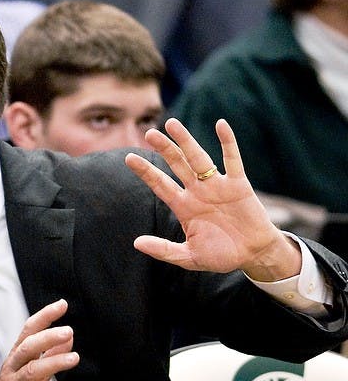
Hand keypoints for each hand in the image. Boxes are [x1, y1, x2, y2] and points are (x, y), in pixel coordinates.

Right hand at [0, 299, 76, 380]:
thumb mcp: (32, 373)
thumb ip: (49, 356)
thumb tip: (69, 337)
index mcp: (16, 358)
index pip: (29, 331)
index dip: (45, 317)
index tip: (62, 304)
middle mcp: (12, 368)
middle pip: (27, 347)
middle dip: (47, 337)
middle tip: (68, 330)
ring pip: (30, 370)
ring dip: (53, 363)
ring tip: (74, 358)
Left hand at [125, 118, 301, 280]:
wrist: (252, 255)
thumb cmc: (220, 255)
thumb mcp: (188, 257)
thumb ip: (164, 250)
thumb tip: (137, 243)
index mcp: (183, 206)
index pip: (159, 184)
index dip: (145, 171)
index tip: (129, 158)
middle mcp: (197, 191)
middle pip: (176, 165)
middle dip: (163, 149)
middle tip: (149, 133)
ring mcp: (217, 186)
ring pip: (199, 158)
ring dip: (186, 141)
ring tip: (172, 124)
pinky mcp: (239, 185)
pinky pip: (232, 160)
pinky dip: (227, 142)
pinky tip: (220, 125)